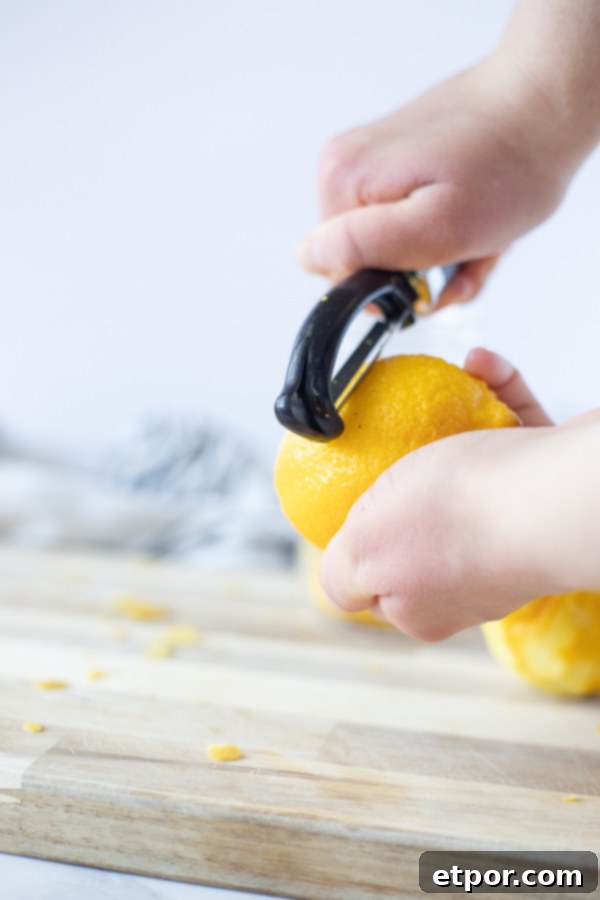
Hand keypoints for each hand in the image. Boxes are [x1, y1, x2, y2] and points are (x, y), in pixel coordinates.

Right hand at [298, 53, 579, 305]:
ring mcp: (367, 163)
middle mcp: (343, 169)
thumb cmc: (507, 165)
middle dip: (419, 270)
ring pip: (392, 247)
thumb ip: (363, 246)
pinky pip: (409, 223)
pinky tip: (471, 216)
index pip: (341, 275)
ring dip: (438, 254)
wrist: (543, 101)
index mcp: (340, 183)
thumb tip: (309, 258)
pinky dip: (445, 233)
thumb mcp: (438, 225)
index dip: (393, 285)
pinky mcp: (392, 162)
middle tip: (465, 250)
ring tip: (475, 231)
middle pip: (367, 261)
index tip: (437, 265)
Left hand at [319, 350, 599, 639]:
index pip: (375, 577)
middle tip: (394, 445)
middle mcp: (466, 578)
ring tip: (435, 392)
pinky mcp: (545, 488)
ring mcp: (509, 535)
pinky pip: (514, 434)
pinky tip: (480, 366)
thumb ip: (342, 574)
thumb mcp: (367, 554)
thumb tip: (334, 582)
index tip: (358, 500)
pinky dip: (497, 398)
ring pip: (468, 475)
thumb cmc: (458, 519)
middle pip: (416, 525)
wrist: (557, 496)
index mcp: (423, 607)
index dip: (361, 541)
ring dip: (451, 429)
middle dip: (405, 481)